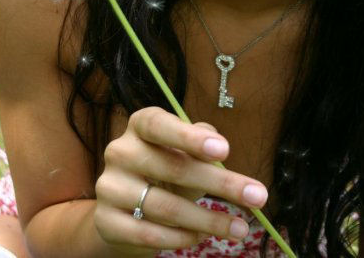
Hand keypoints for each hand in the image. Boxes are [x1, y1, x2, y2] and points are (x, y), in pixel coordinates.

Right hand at [94, 106, 268, 255]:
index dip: (189, 136)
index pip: (159, 124)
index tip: (224, 149)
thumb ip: (202, 143)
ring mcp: (109, 186)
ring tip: (240, 228)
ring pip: (164, 206)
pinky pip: (148, 233)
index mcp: (140, 126)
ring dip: (208, 219)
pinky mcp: (105, 220)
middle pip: (172, 167)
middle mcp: (120, 151)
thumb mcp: (184, 152)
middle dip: (220, 183)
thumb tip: (219, 145)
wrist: (125, 208)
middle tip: (258, 197)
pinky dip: (179, 238)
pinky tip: (200, 237)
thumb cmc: (164, 170)